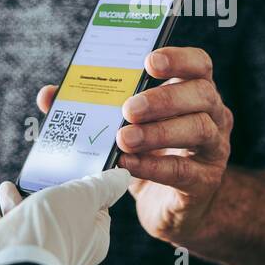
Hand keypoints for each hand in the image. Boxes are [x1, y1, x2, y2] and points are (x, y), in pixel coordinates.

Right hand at [0, 169, 129, 264]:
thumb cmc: (52, 230)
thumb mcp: (83, 197)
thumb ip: (102, 185)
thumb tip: (122, 177)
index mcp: (92, 240)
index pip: (95, 210)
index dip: (85, 188)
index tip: (74, 170)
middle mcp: (66, 250)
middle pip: (58, 213)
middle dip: (45, 192)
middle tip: (37, 175)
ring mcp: (37, 256)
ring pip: (28, 223)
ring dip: (16, 202)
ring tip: (6, 188)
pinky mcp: (7, 259)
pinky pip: (3, 237)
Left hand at [36, 46, 231, 243]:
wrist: (170, 206)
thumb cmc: (149, 154)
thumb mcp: (126, 126)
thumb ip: (94, 107)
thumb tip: (50, 95)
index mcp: (194, 91)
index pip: (199, 64)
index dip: (178, 59)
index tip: (149, 62)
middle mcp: (213, 115)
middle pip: (201, 94)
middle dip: (163, 99)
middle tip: (128, 108)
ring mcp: (214, 149)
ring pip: (198, 129)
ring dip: (158, 132)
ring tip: (124, 139)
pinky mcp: (204, 182)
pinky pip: (183, 170)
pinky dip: (154, 166)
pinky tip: (128, 165)